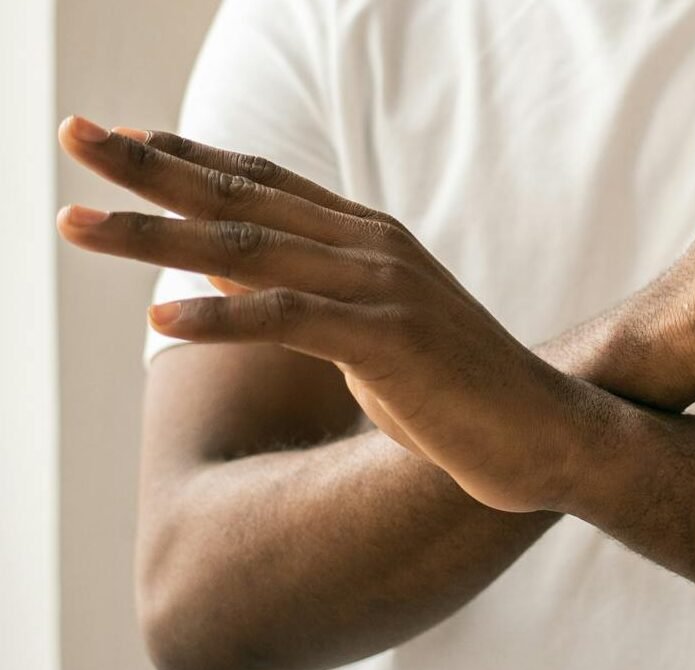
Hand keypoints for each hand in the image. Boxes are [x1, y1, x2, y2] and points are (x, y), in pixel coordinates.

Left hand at [57, 118, 589, 511]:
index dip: (188, 155)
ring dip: (156, 236)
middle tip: (75, 136)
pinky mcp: (389, 340)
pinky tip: (162, 316)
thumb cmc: (454, 388)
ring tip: (76, 224)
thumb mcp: (370, 330)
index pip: (264, 180)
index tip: (120, 137)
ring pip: (251, 249)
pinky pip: (290, 319)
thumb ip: (307, 292)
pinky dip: (223, 316)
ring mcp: (382, 289)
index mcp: (370, 238)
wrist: (540, 429)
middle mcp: (372, 247)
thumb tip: (228, 268)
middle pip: (243, 197)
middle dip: (149, 169)